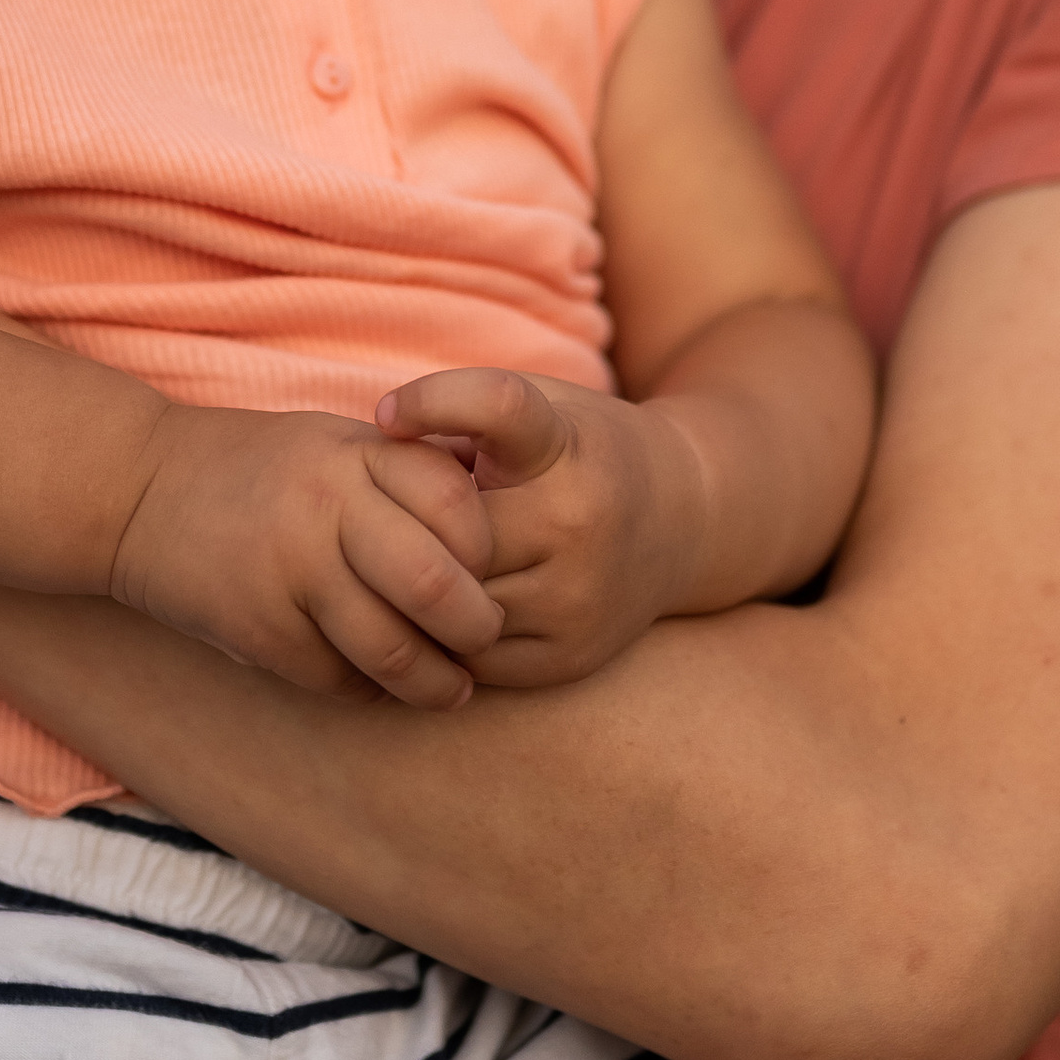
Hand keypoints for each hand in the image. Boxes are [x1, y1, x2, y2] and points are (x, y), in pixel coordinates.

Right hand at [111, 404, 502, 711]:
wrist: (136, 490)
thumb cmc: (261, 470)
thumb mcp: (337, 445)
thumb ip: (407, 476)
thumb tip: (504, 534)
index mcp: (357, 454)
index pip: (459, 505)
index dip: (489, 549)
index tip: (493, 571)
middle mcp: (326, 508)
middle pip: (438, 586)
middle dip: (478, 627)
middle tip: (486, 638)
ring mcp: (289, 572)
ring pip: (393, 652)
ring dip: (436, 683)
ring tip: (452, 688)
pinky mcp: (258, 631)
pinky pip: (339, 680)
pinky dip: (369, 691)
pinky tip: (377, 682)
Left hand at [372, 367, 708, 686]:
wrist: (684, 519)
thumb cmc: (582, 452)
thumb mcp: (544, 408)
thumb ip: (468, 417)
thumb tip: (374, 439)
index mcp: (567, 445)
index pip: (498, 405)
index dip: (433, 400)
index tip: (388, 412)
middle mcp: (580, 519)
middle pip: (451, 533)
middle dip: (415, 526)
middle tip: (395, 517)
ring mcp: (580, 596)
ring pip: (453, 604)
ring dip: (424, 587)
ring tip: (415, 562)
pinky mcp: (571, 656)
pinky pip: (471, 659)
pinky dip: (446, 635)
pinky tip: (446, 606)